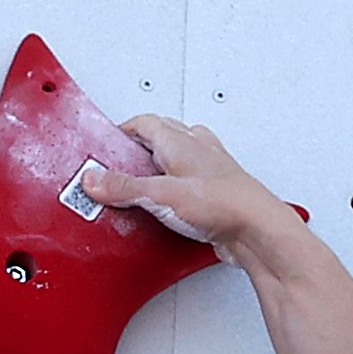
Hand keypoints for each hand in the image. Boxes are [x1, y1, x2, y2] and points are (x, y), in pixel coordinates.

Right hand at [78, 116, 275, 266]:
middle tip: (120, 166)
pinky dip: (174, 192)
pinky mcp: (214, 196)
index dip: (121, 132)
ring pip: (175, 160)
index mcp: (179, 139)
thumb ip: (125, 187)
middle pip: (159, 138)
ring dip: (158, 171)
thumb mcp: (161, 194)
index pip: (142, 122)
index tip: (105, 146)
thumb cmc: (223, 203)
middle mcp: (195, 150)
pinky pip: (188, 186)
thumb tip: (95, 179)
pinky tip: (168, 208)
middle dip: (137, 149)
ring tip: (142, 186)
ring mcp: (207, 172)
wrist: (257, 230)